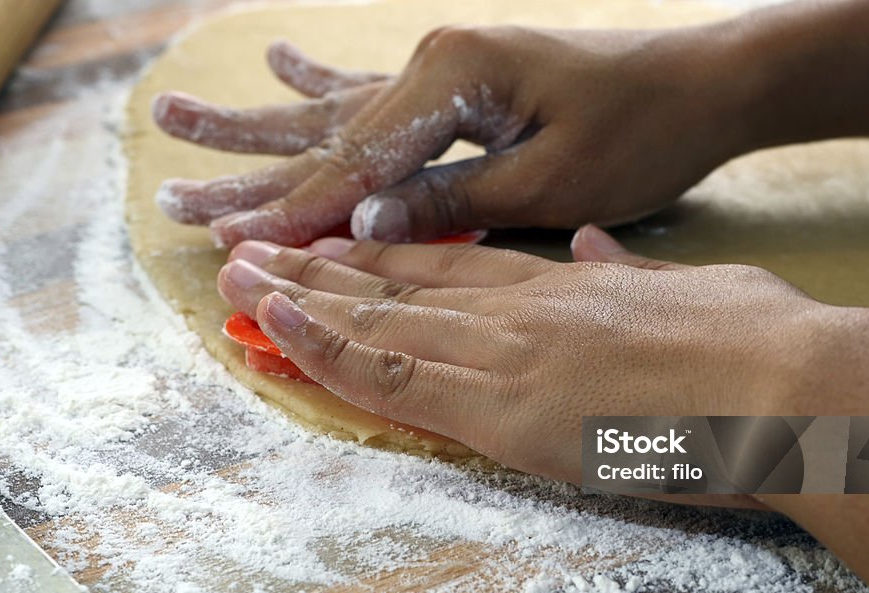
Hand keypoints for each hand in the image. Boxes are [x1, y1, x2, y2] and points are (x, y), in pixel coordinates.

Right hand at [154, 26, 750, 247]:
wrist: (698, 84)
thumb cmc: (638, 134)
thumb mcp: (547, 181)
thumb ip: (450, 202)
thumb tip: (360, 231)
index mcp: (450, 79)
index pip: (353, 165)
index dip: (293, 216)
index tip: (232, 252)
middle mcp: (431, 64)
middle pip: (324, 135)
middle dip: (251, 174)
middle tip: (170, 193)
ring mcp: (441, 69)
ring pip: (333, 113)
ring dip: (259, 128)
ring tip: (181, 119)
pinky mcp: (458, 83)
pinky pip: (373, 94)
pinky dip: (322, 90)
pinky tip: (283, 65)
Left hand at [215, 226, 840, 482]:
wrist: (797, 383)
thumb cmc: (764, 342)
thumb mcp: (693, 286)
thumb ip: (629, 269)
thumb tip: (598, 247)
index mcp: (567, 286)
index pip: (450, 269)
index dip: (382, 260)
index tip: (335, 251)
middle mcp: (524, 312)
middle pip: (400, 286)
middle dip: (320, 271)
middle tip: (256, 253)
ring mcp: (511, 357)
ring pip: (382, 324)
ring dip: (304, 305)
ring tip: (241, 285)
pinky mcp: (510, 413)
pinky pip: (398, 382)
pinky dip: (331, 358)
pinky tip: (283, 339)